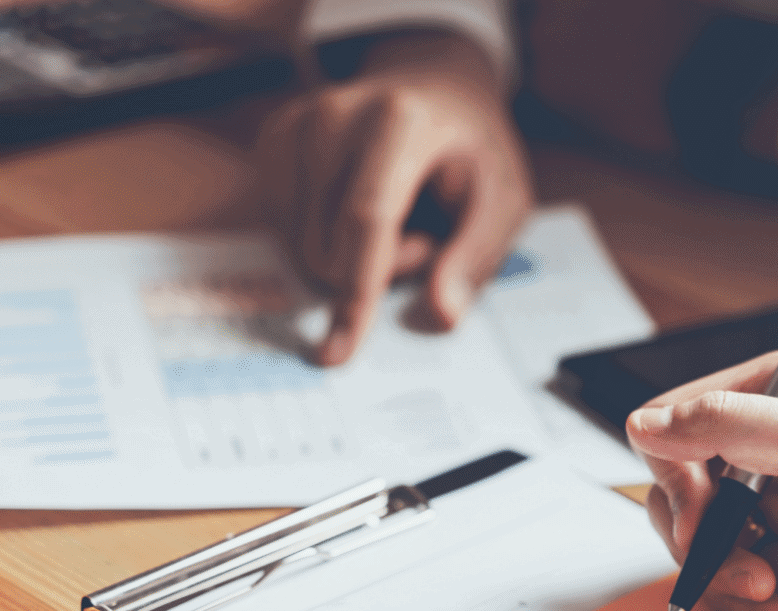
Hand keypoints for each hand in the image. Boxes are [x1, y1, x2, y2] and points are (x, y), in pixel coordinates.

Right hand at [256, 32, 533, 364]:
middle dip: (377, 268)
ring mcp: (296, 124)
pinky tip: (356, 203)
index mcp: (399, 122)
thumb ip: (476, 258)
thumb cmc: (471, 151)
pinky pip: (283, 228)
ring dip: (349, 253)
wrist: (437, 90)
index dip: (354, 295)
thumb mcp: (503, 201)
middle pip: (327, 247)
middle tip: (422, 233)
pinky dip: (322, 233)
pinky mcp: (274, 140)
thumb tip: (442, 315)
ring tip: (393, 212)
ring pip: (300, 245)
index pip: (366, 222)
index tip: (336, 354)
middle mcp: (335, 114)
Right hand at [625, 353, 777, 610]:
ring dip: (742, 589)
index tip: (703, 519)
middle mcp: (772, 449)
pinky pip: (750, 585)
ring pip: (714, 553)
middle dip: (711, 550)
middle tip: (754, 573)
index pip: (674, 431)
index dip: (677, 483)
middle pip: (684, 501)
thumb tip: (646, 423)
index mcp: (774, 397)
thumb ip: (729, 426)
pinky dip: (770, 605)